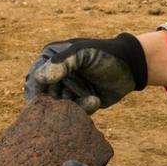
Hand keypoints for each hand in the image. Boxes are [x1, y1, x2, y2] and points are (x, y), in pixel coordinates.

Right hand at [23, 34, 147, 113]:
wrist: (131, 65)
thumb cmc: (104, 54)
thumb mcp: (82, 53)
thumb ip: (61, 63)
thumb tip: (39, 78)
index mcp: (51, 58)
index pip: (35, 77)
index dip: (36, 90)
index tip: (42, 100)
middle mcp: (56, 75)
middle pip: (44, 95)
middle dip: (54, 102)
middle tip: (68, 102)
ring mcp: (68, 89)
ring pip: (59, 106)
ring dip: (71, 106)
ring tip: (88, 98)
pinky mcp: (79, 102)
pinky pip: (74, 112)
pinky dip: (83, 108)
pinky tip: (94, 99)